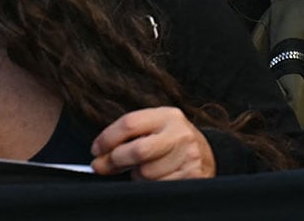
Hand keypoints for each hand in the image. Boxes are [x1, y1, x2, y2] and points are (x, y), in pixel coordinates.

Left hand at [89, 106, 215, 180]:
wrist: (208, 155)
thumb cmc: (171, 141)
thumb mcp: (154, 129)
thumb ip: (128, 137)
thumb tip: (99, 157)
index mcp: (167, 116)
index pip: (130, 123)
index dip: (107, 138)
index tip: (96, 150)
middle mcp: (179, 134)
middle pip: (137, 150)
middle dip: (115, 161)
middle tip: (104, 166)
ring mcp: (188, 156)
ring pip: (146, 173)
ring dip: (136, 175)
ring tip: (145, 168)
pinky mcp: (192, 176)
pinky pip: (158, 186)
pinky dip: (151, 185)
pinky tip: (158, 176)